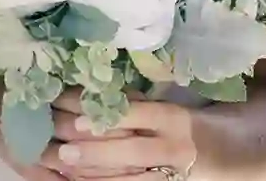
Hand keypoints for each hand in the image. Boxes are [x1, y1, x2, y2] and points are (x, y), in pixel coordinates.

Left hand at [44, 89, 199, 178]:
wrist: (201, 151)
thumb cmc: (165, 124)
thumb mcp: (154, 107)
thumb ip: (126, 103)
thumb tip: (81, 94)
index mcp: (170, 117)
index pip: (141, 115)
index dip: (110, 118)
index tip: (78, 120)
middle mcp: (173, 146)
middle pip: (134, 151)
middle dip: (96, 152)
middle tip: (64, 152)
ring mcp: (168, 171)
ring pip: (130, 177)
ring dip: (95, 173)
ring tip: (66, 167)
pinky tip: (79, 180)